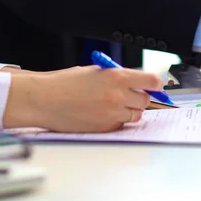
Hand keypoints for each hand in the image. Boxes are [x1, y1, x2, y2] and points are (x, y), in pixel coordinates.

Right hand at [3, 66, 163, 131]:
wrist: (44, 100)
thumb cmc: (65, 83)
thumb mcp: (95, 72)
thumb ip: (116, 77)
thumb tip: (134, 82)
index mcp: (117, 77)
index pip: (152, 81)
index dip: (156, 83)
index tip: (156, 85)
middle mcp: (118, 96)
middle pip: (145, 100)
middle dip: (139, 97)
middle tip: (129, 95)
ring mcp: (113, 114)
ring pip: (135, 115)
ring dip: (130, 110)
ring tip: (113, 105)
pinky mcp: (105, 129)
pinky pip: (121, 125)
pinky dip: (117, 121)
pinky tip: (102, 114)